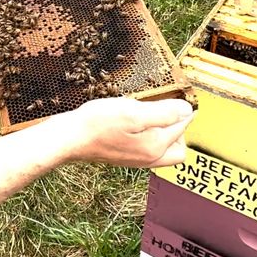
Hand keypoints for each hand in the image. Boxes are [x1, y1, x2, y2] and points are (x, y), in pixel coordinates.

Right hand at [50, 97, 193, 167]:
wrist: (69, 138)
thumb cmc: (97, 124)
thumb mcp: (133, 113)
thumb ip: (164, 113)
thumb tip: (187, 111)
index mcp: (155, 147)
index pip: (182, 126)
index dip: (182, 109)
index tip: (178, 97)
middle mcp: (149, 158)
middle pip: (178, 146)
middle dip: (177, 127)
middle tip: (165, 108)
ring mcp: (137, 159)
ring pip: (163, 148)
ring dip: (162, 130)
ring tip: (148, 113)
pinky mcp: (126, 156)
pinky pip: (148, 148)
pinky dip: (148, 135)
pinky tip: (134, 122)